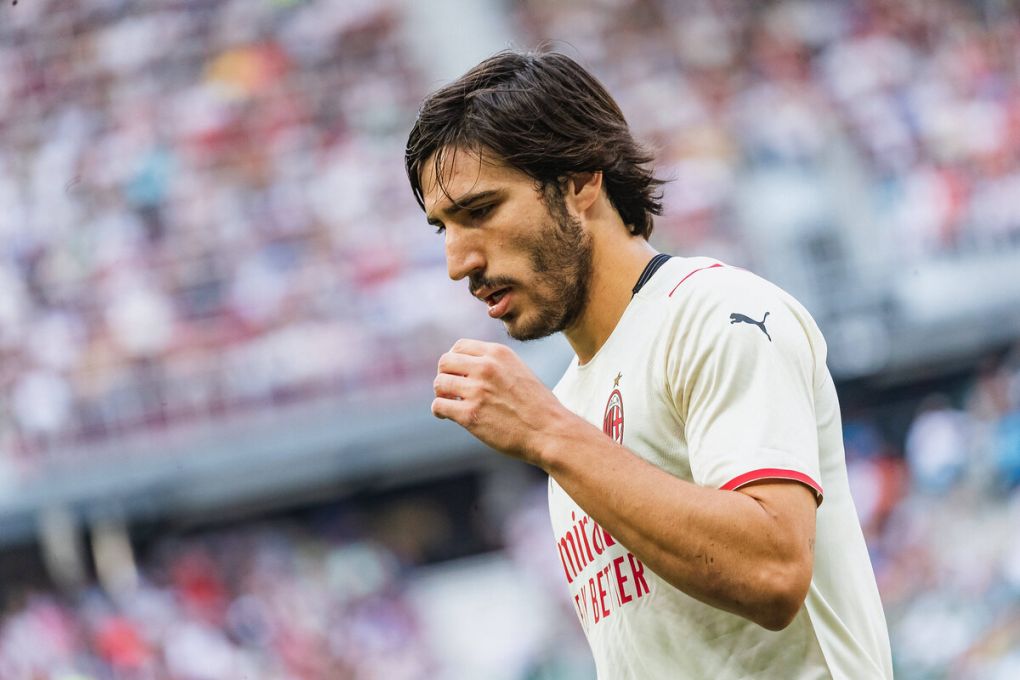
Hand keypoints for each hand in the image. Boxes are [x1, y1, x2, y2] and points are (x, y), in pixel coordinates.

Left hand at [432, 338, 566, 465]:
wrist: (550, 431)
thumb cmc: (537, 406)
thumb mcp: (518, 371)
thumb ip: (494, 364)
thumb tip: (467, 368)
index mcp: (498, 353)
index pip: (459, 346)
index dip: (454, 361)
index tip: (458, 374)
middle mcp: (485, 367)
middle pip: (445, 362)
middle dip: (445, 376)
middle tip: (452, 390)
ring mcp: (477, 390)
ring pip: (439, 383)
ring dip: (442, 394)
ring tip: (451, 403)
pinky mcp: (470, 414)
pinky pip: (439, 405)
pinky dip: (439, 411)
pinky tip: (447, 415)